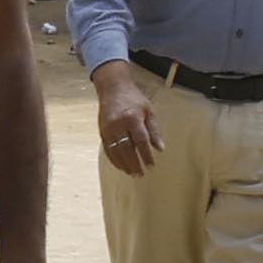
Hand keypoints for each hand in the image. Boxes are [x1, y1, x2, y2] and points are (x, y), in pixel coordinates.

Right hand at [90, 60, 160, 176]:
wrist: (113, 88)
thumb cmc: (133, 98)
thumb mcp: (148, 111)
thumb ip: (154, 130)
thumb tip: (160, 148)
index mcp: (132, 118)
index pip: (141, 141)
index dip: (146, 155)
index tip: (151, 166)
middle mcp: (119, 125)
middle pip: (127, 149)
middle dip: (134, 163)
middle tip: (141, 175)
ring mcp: (108, 129)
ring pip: (116, 151)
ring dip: (124, 164)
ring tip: (131, 173)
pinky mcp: (102, 131)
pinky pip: (107, 149)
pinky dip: (114, 159)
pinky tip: (121, 166)